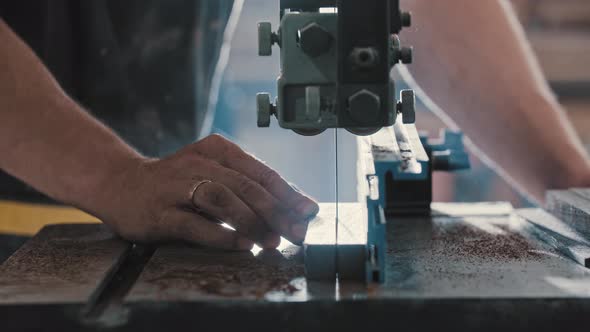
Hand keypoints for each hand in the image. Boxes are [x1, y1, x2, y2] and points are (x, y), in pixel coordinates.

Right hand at [97, 135, 318, 250]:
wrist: (121, 184)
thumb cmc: (178, 182)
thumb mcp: (212, 173)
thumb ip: (244, 186)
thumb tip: (289, 209)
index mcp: (217, 150)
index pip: (260, 171)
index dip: (287, 192)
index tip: (308, 210)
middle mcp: (199, 163)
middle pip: (246, 186)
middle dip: (277, 211)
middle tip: (296, 232)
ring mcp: (177, 186)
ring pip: (223, 199)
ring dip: (252, 222)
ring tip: (272, 240)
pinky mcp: (161, 212)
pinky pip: (195, 224)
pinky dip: (221, 234)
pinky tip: (241, 244)